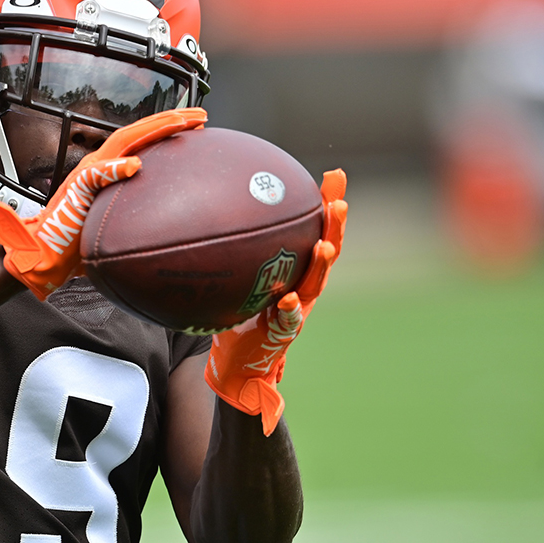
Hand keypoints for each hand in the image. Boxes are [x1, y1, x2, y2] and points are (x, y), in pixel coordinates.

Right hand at [0, 107, 206, 298]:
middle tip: (201, 115)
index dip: (169, 130)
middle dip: (170, 120)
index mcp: (107, 170)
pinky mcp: (75, 189)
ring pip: (121, 142)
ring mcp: (86, 174)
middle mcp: (98, 165)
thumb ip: (134, 213)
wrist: (42, 253)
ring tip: (180, 123)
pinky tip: (135, 165)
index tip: (198, 126)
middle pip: (138, 134)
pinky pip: (95, 175)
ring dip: (152, 130)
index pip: (142, 143)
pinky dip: (114, 168)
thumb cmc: (75, 241)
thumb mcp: (114, 223)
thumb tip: (167, 221)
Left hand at [204, 169, 347, 435]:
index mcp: (294, 271)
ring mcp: (297, 310)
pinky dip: (290, 310)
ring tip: (324, 244)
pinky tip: (288, 300)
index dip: (326, 206)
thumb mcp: (234, 279)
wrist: (237, 365)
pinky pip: (288, 320)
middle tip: (339, 202)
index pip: (314, 231)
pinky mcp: (283, 334)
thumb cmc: (235, 316)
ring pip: (314, 284)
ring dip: (321, 264)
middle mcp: (302, 287)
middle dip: (335, 227)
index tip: (333, 177)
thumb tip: (204, 210)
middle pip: (326, 251)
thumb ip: (230, 253)